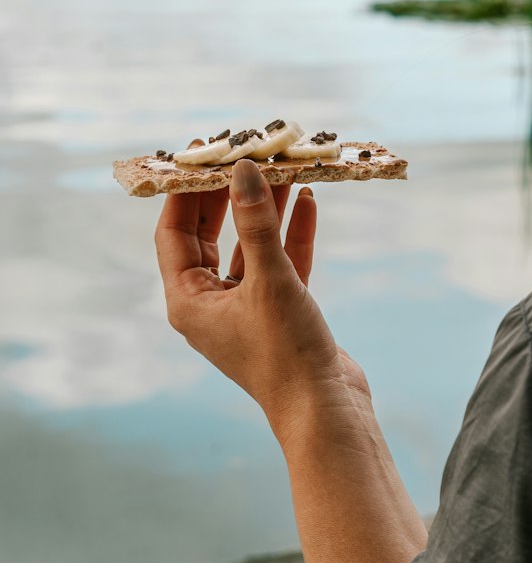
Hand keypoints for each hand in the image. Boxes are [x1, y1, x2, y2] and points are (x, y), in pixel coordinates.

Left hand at [155, 150, 367, 436]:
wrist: (326, 409)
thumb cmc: (286, 352)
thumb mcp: (269, 280)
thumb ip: (256, 223)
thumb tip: (242, 169)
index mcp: (188, 301)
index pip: (174, 233)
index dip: (185, 191)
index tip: (201, 152)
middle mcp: (210, 304)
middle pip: (209, 235)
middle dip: (227, 195)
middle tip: (240, 154)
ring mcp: (246, 308)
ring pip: (250, 245)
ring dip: (265, 210)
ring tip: (280, 169)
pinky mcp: (281, 313)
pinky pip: (281, 262)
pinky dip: (292, 234)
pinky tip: (307, 202)